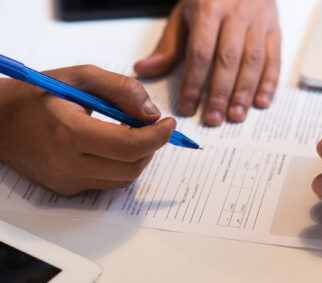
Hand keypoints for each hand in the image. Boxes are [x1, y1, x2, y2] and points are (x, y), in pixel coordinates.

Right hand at [0, 65, 175, 195]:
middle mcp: (67, 164)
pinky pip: (108, 183)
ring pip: (123, 178)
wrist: (1, 122)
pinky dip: (121, 166)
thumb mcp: (81, 77)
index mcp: (69, 133)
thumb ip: (121, 90)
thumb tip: (152, 113)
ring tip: (134, 134)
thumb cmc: (38, 95)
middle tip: (154, 127)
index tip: (169, 123)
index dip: (157, 136)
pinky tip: (115, 147)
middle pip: (131, 166)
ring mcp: (67, 181)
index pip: (130, 145)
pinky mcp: (67, 189)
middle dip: (152, 146)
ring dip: (139, 157)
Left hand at [135, 0, 280, 125]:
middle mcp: (236, 13)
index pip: (200, 54)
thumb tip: (145, 69)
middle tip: (213, 118)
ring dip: (244, 92)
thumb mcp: (184, 15)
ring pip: (253, 61)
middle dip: (219, 93)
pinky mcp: (275, 27)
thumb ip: (168, 45)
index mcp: (209, 8)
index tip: (187, 107)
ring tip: (235, 116)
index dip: (193, 84)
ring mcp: (259, 20)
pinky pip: (274, 57)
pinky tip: (261, 102)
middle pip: (228, 60)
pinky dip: (269, 82)